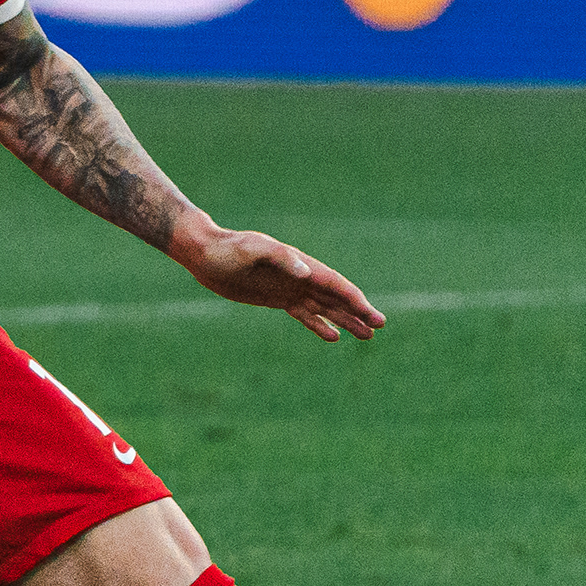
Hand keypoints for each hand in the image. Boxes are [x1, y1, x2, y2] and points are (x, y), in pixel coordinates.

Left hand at [176, 219, 384, 343]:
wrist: (205, 253)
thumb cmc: (228, 248)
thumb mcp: (252, 249)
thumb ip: (281, 258)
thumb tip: (307, 273)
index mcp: (300, 264)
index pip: (335, 285)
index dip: (356, 300)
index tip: (374, 316)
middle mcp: (300, 276)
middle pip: (336, 297)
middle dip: (358, 311)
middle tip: (380, 327)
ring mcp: (289, 288)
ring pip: (325, 307)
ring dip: (345, 320)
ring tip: (366, 335)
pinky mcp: (276, 299)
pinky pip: (304, 314)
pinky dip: (319, 325)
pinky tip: (333, 336)